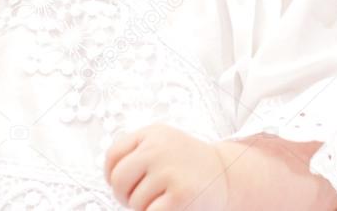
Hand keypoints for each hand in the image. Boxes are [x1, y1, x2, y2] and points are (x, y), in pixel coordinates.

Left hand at [105, 124, 228, 210]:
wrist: (227, 176)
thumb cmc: (187, 166)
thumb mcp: (162, 145)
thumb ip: (135, 152)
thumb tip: (109, 176)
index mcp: (152, 133)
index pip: (113, 156)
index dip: (115, 175)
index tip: (132, 181)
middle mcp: (159, 147)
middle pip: (117, 181)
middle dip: (127, 196)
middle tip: (148, 196)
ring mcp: (169, 170)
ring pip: (134, 202)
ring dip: (147, 207)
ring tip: (168, 196)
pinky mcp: (179, 195)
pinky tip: (174, 205)